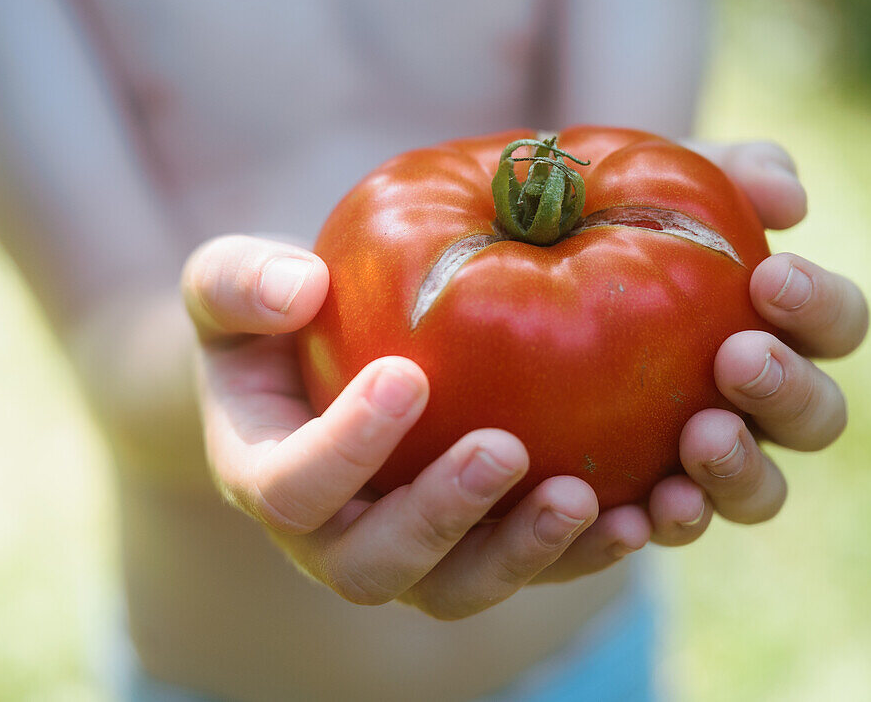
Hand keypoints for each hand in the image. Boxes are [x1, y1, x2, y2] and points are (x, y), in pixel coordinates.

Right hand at [183, 236, 626, 619]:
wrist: (315, 366)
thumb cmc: (272, 322)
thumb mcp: (231, 284)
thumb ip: (239, 282)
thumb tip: (295, 289)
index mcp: (267, 477)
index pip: (293, 489)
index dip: (347, 447)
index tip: (407, 375)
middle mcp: (332, 538)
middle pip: (376, 568)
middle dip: (441, 517)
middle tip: (505, 449)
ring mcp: (407, 550)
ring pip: (457, 588)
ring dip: (522, 554)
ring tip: (585, 498)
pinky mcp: (473, 544)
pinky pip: (523, 569)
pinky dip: (580, 552)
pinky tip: (639, 510)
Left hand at [637, 140, 869, 544]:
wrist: (514, 278)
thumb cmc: (606, 219)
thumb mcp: (658, 183)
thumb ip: (729, 174)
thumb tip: (792, 196)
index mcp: (780, 327)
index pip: (836, 323)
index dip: (819, 305)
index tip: (769, 276)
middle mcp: (761, 404)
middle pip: (818, 416)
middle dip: (787, 390)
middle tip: (735, 359)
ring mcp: (712, 461)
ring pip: (762, 491)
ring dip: (740, 470)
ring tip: (698, 437)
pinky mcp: (653, 500)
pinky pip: (676, 527)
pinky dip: (668, 522)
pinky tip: (633, 510)